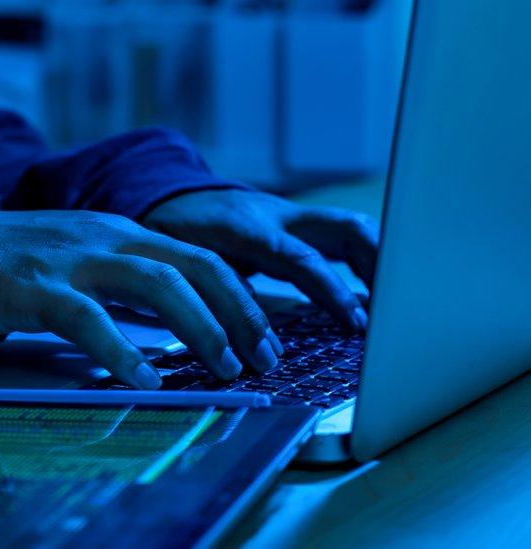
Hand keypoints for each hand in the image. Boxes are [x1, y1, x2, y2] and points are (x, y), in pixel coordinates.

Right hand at [0, 210, 284, 388]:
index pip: (200, 257)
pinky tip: (144, 379)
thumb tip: (182, 324)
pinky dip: (122, 350)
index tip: (265, 338)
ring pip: (155, 283)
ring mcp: (74, 260)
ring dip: (199, 327)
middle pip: (192, 266)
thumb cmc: (23, 265)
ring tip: (222, 366)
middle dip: (237, 312)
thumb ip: (131, 284)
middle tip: (262, 357)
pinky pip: (89, 319)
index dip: (241, 298)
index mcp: (123, 233)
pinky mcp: (38, 288)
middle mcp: (107, 238)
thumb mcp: (88, 261)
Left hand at [143, 189, 378, 329]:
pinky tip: (379, 294)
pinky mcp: (300, 223)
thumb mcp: (181, 263)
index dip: (331, 290)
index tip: (355, 322)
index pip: (300, 257)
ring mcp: (293, 216)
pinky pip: (342, 237)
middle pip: (344, 228)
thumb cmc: (174, 235)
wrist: (173, 195)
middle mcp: (277, 216)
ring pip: (351, 227)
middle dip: (378, 264)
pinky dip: (366, 262)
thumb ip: (212, 293)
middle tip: (396, 309)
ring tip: (398, 305)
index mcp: (245, 228)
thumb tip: (244, 338)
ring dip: (380, 263)